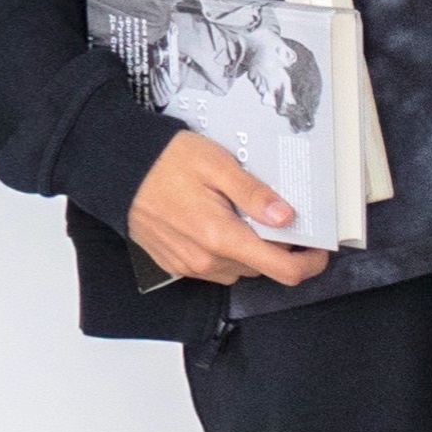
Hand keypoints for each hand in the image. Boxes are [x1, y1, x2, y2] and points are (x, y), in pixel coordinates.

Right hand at [124, 125, 332, 287]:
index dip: (311, 263)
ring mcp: (189, 265)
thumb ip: (253, 193)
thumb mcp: (216, 164)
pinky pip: (214, 268)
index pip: (284, 270)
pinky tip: (215, 223)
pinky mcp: (175, 264)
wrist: (113, 167)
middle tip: (275, 215)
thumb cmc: (162, 160)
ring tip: (240, 215)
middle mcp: (206, 260)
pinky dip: (225, 251)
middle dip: (277, 248)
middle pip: (262, 268)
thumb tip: (287, 217)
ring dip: (249, 249)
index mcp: (221, 237)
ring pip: (239, 269)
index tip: (318, 246)